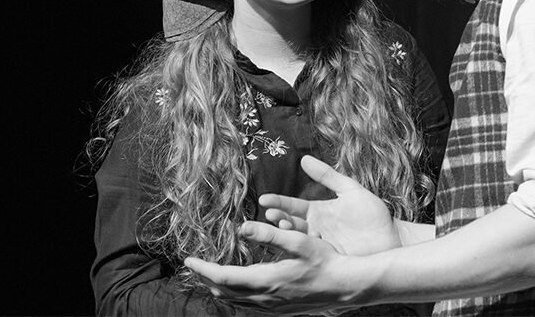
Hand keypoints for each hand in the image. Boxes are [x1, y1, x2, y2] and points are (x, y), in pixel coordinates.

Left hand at [185, 220, 365, 313]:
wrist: (346, 286)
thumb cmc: (324, 260)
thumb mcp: (297, 241)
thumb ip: (269, 234)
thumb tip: (242, 227)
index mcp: (265, 281)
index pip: (224, 277)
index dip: (203, 269)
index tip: (188, 261)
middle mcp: (265, 299)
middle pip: (225, 292)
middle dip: (206, 279)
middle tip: (194, 267)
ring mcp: (272, 308)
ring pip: (236, 302)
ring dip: (220, 288)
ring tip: (209, 276)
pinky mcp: (280, 310)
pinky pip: (249, 306)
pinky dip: (235, 296)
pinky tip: (237, 288)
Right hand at [260, 155, 400, 255]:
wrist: (394, 238)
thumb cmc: (373, 214)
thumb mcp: (350, 190)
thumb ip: (327, 176)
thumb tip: (304, 158)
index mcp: (317, 211)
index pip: (291, 205)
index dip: (277, 202)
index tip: (264, 200)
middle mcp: (314, 229)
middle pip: (290, 223)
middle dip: (278, 219)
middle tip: (271, 215)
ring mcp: (321, 246)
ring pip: (298, 240)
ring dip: (288, 235)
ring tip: (282, 228)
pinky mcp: (329, 261)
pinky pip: (312, 256)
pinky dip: (303, 251)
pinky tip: (299, 246)